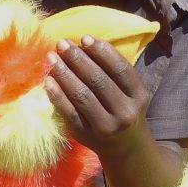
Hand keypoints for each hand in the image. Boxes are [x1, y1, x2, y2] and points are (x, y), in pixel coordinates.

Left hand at [45, 35, 151, 156]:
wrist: (126, 148)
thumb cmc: (124, 110)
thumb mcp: (131, 93)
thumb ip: (114, 73)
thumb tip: (84, 45)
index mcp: (139, 95)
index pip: (120, 69)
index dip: (102, 51)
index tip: (84, 38)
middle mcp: (125, 111)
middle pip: (99, 80)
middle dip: (78, 59)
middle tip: (62, 44)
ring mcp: (106, 126)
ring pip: (82, 95)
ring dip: (64, 73)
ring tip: (52, 58)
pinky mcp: (87, 135)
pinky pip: (69, 112)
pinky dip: (57, 95)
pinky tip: (48, 81)